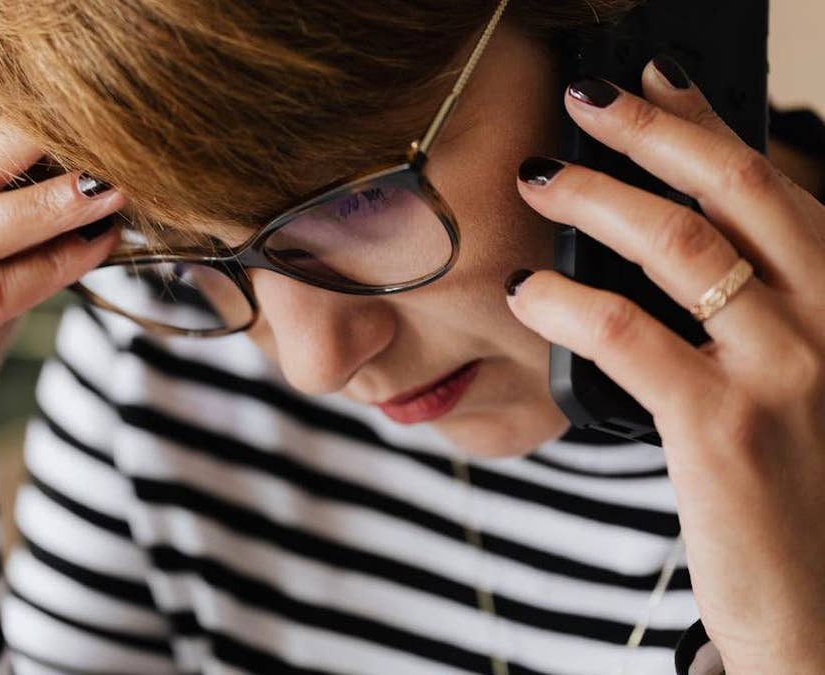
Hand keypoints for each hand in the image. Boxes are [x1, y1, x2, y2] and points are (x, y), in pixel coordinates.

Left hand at [506, 56, 824, 670]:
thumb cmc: (798, 493)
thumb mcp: (794, 385)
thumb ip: (750, 313)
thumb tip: (667, 250)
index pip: (772, 188)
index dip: (708, 125)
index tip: (653, 81)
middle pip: (735, 192)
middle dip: (652, 134)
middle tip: (582, 102)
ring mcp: (783, 372)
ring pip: (680, 248)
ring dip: (598, 199)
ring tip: (540, 181)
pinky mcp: (723, 428)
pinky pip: (630, 336)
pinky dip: (567, 302)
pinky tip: (525, 292)